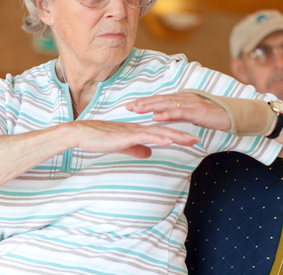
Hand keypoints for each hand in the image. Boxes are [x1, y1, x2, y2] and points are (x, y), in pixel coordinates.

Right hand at [66, 120, 198, 158]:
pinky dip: (159, 138)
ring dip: (176, 136)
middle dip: (182, 135)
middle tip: (199, 139)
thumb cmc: (99, 139)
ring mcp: (132, 131)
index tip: (191, 139)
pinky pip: (146, 136)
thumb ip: (136, 148)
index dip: (177, 135)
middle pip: (165, 131)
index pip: (161, 132)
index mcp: (137, 130)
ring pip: (159, 132)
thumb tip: (149, 153)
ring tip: (190, 139)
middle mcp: (138, 128)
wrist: (82, 133)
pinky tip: (170, 141)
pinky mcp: (126, 135)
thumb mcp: (122, 146)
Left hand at [126, 93, 231, 131]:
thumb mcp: (191, 114)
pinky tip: (156, 117)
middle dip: (142, 103)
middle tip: (127, 106)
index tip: (130, 104)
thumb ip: (175, 113)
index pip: (159, 99)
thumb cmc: (213, 115)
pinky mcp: (197, 112)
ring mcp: (190, 103)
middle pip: (159, 99)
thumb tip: (159, 116)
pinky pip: (179, 113)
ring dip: (150, 106)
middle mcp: (184, 98)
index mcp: (182, 98)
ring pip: (166, 104)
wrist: (233, 114)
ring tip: (136, 109)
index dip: (144, 101)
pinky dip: (167, 114)